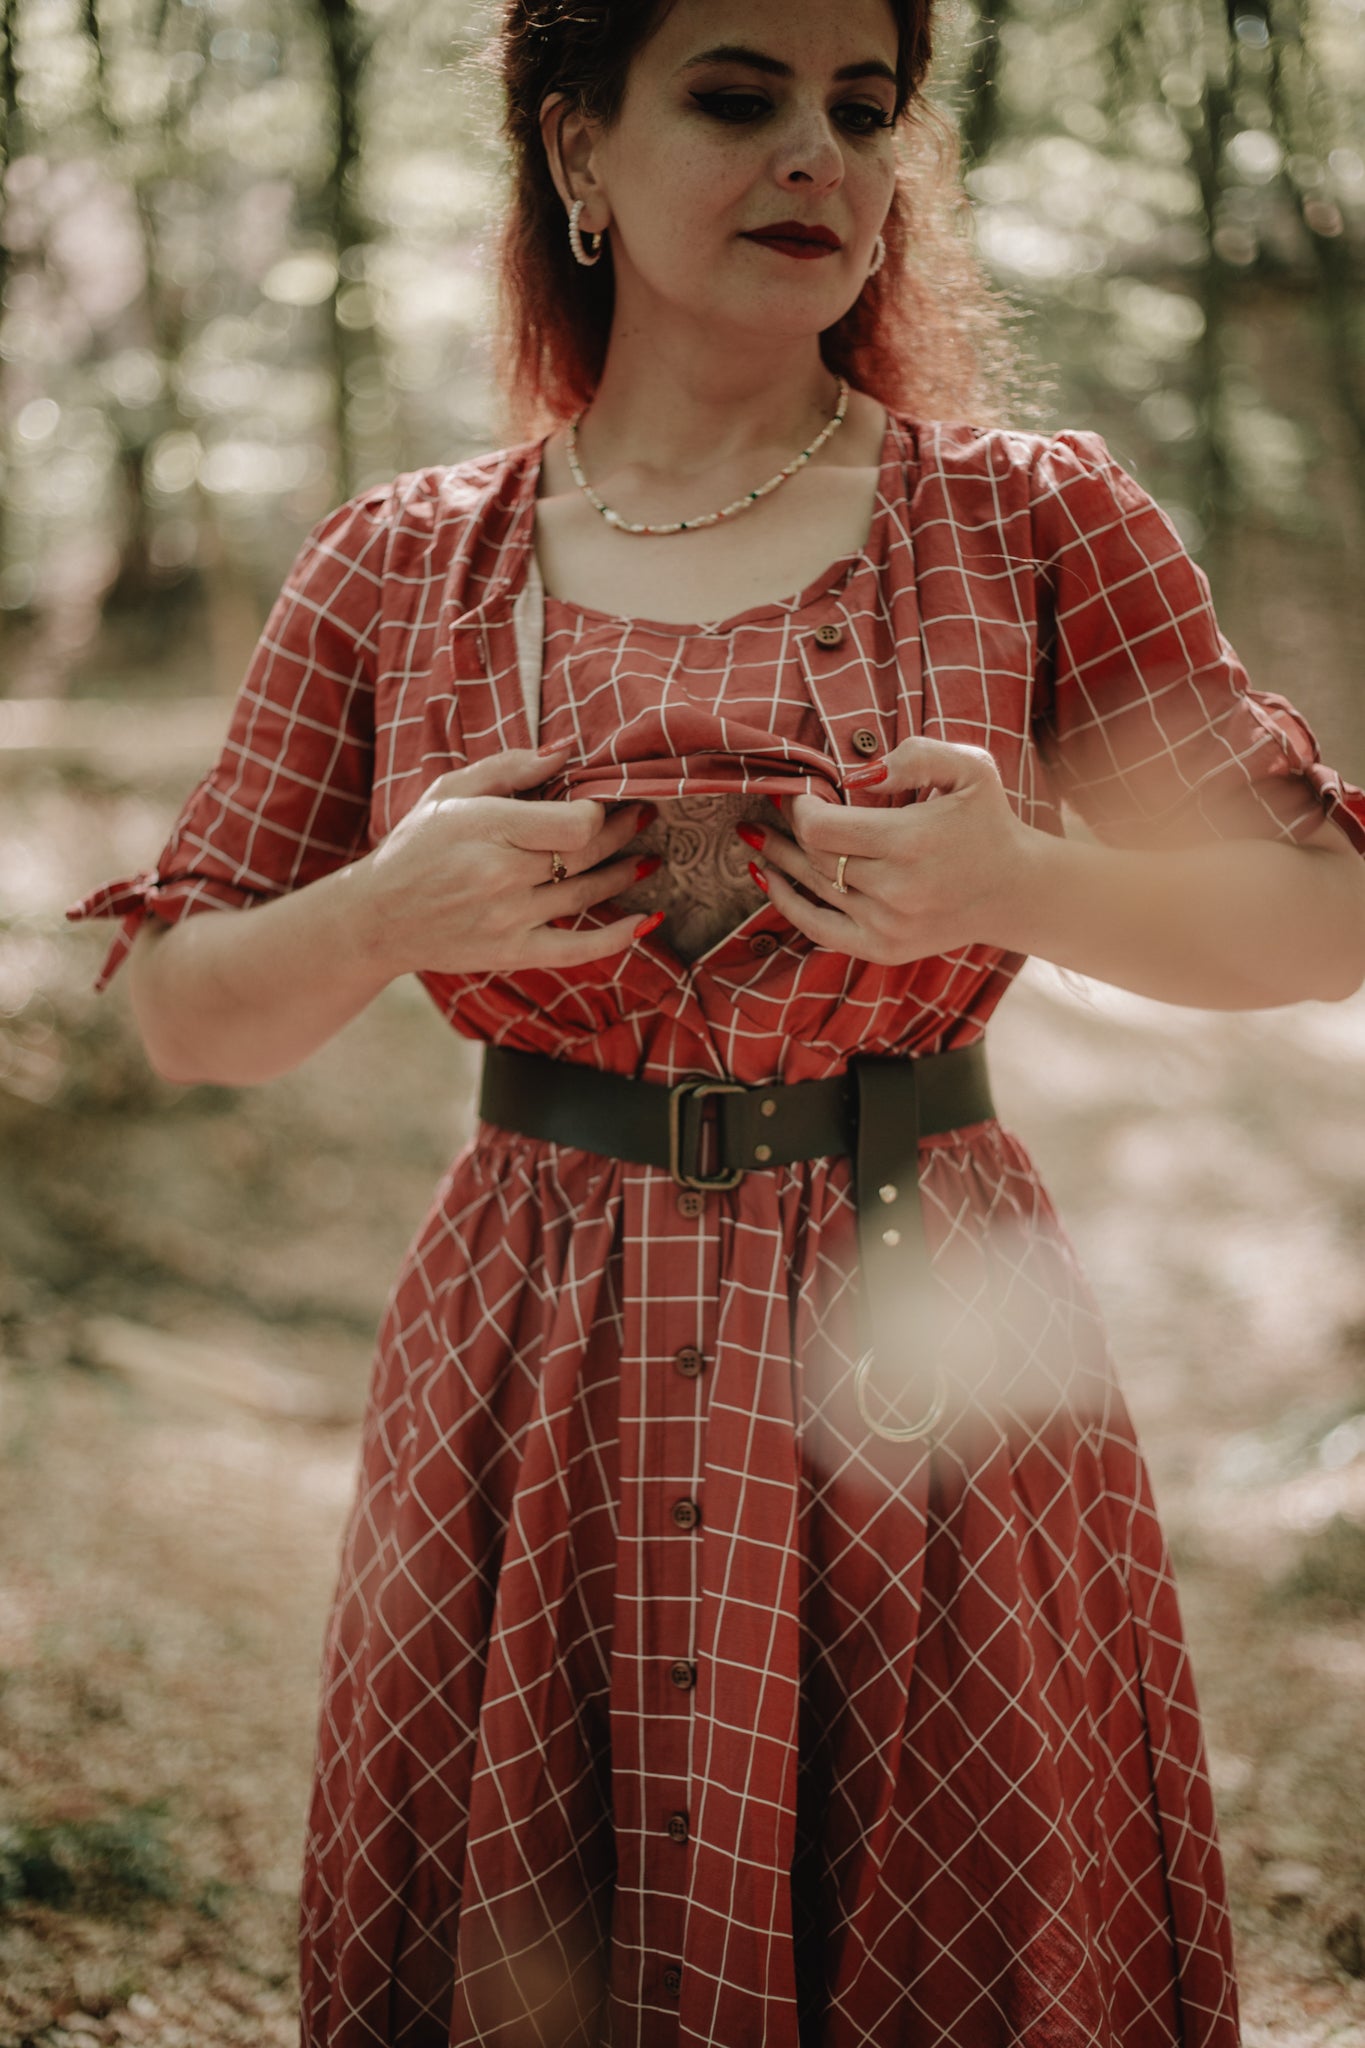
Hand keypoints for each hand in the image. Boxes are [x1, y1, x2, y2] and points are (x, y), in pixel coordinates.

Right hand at [355, 746, 653, 975]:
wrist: (376, 918)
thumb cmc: (415, 845)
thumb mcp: (450, 790)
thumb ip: (509, 768)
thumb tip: (566, 751)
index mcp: (489, 830)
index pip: (575, 823)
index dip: (599, 809)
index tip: (600, 798)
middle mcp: (502, 878)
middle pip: (587, 855)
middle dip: (622, 832)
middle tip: (642, 815)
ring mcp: (509, 921)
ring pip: (587, 896)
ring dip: (625, 874)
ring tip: (647, 856)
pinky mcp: (512, 953)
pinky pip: (578, 950)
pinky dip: (618, 938)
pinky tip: (646, 920)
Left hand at [744, 738, 1029, 962]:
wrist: (1015, 891)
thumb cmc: (987, 822)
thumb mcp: (970, 769)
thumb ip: (917, 756)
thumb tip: (859, 772)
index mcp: (910, 842)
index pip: (822, 829)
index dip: (798, 807)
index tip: (797, 791)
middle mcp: (895, 890)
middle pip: (815, 857)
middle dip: (788, 828)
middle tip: (772, 806)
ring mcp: (887, 926)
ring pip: (812, 888)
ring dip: (779, 859)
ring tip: (753, 835)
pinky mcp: (883, 949)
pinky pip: (818, 928)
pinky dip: (787, 902)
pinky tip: (764, 875)